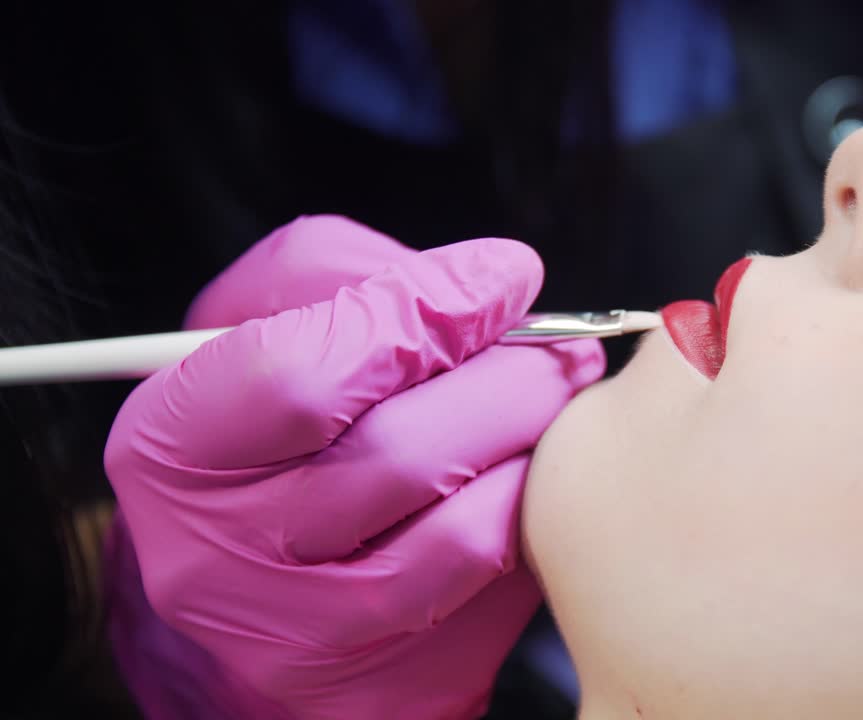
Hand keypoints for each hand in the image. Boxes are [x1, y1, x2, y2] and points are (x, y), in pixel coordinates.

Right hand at [104, 216, 603, 718]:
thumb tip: (491, 278)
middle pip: (398, 454)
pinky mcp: (388, 681)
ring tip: (560, 402)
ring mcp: (308, 635)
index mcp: (172, 448)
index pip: (300, 375)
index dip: (423, 311)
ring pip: (463, 532)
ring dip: (535, 450)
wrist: (256, 577)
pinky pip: (498, 591)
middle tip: (564, 346)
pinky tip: (539, 476)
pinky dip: (536, 518)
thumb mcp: (262, 327)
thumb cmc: (270, 428)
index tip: (504, 277)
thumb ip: (355, 278)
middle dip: (510, 381)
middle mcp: (224, 559)